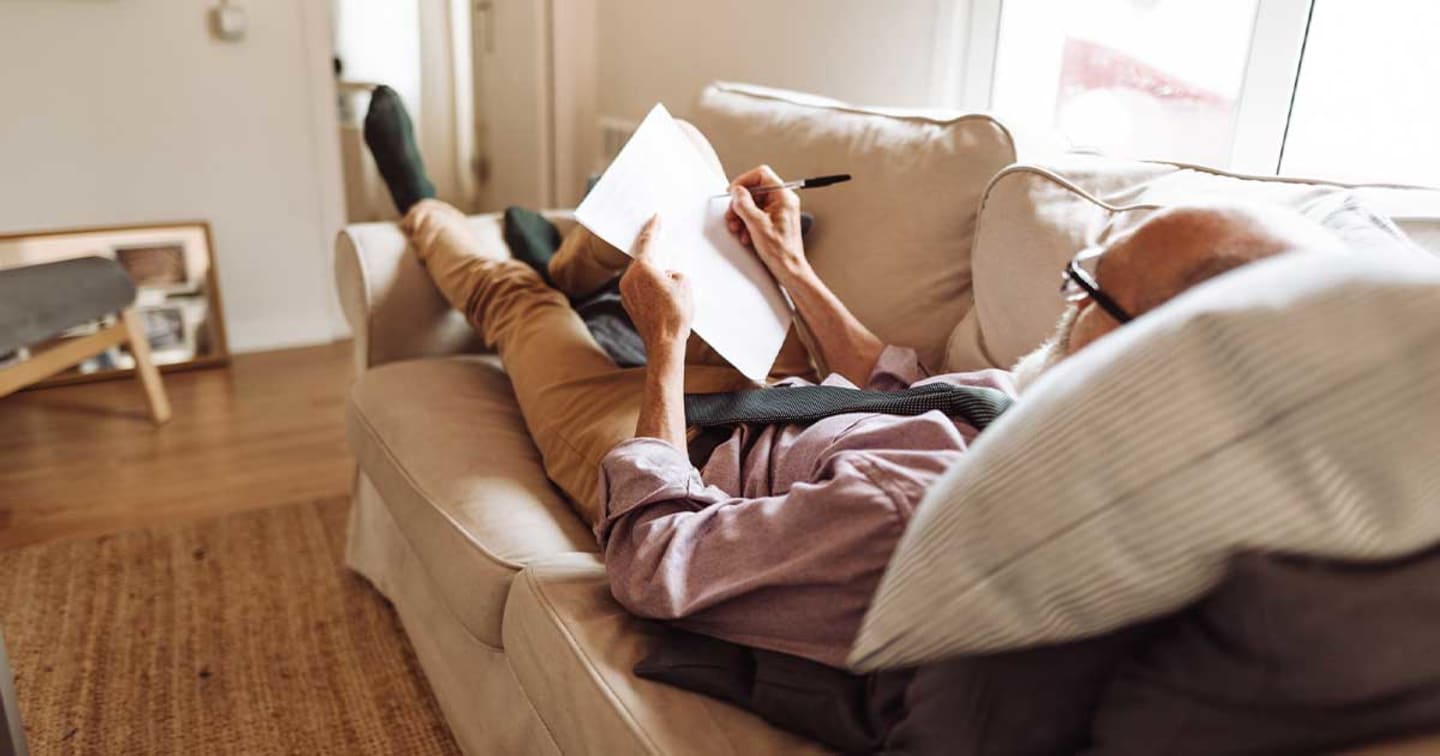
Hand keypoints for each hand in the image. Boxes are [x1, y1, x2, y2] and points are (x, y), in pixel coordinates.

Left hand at [620, 215, 693, 347]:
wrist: (664, 344)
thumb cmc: (675, 314)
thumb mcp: (684, 284)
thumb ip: (675, 273)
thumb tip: (667, 276)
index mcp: (642, 268)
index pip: (647, 242)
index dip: (653, 228)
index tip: (655, 217)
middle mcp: (629, 278)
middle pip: (643, 261)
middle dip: (656, 261)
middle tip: (668, 261)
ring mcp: (626, 293)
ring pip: (641, 276)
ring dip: (654, 277)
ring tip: (670, 289)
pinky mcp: (628, 305)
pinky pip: (639, 289)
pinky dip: (650, 289)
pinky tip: (663, 299)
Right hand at [725, 165, 806, 280]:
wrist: (788, 269)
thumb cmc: (780, 250)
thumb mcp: (757, 224)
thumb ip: (744, 204)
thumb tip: (737, 192)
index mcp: (783, 197)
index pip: (761, 174)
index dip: (744, 181)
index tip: (733, 192)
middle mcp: (783, 201)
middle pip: (755, 190)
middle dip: (740, 203)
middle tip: (732, 215)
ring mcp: (779, 211)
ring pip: (754, 204)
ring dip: (742, 215)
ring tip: (737, 228)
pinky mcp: (774, 221)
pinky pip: (757, 215)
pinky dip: (747, 223)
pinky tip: (745, 235)